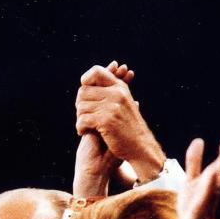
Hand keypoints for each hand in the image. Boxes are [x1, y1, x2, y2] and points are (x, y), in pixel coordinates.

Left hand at [76, 61, 165, 183]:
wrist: (140, 146)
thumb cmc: (127, 128)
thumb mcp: (122, 105)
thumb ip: (108, 94)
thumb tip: (86, 83)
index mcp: (120, 88)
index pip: (96, 71)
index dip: (85, 80)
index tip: (84, 95)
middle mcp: (117, 93)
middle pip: (83, 91)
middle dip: (80, 105)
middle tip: (84, 117)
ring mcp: (112, 106)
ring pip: (80, 107)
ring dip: (79, 119)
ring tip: (85, 126)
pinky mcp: (106, 120)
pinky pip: (82, 120)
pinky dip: (80, 128)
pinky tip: (84, 132)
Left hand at [178, 126, 219, 218]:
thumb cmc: (194, 206)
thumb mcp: (191, 180)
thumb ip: (194, 162)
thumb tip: (199, 140)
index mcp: (214, 178)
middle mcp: (215, 187)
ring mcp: (209, 197)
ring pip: (219, 179)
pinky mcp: (200, 209)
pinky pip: (205, 195)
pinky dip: (208, 184)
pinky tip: (211, 174)